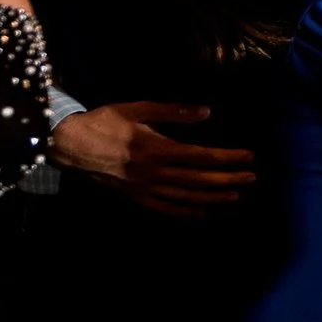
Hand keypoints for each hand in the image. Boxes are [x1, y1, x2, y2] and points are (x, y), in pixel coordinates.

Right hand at [50, 102, 256, 217]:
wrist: (69, 146)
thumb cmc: (104, 122)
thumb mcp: (137, 108)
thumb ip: (173, 111)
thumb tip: (206, 112)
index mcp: (156, 149)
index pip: (202, 156)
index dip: (228, 158)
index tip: (249, 157)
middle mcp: (153, 173)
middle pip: (199, 179)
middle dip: (228, 179)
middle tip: (252, 178)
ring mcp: (144, 189)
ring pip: (186, 197)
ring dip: (213, 198)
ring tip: (236, 196)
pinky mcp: (134, 198)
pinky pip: (165, 209)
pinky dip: (186, 212)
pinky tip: (203, 213)